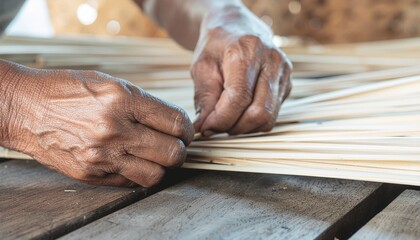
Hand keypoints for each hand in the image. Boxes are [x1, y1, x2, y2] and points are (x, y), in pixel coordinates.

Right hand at [3, 65, 193, 186]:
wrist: (25, 108)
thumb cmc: (68, 90)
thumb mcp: (110, 83)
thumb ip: (143, 104)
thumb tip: (173, 123)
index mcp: (122, 101)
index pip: (175, 122)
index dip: (187, 129)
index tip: (185, 131)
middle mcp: (114, 130)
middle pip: (171, 153)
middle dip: (180, 149)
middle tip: (176, 144)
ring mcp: (102, 156)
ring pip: (155, 175)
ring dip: (163, 166)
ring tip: (157, 155)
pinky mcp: (91, 174)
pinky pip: (130, 182)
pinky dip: (139, 174)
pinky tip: (134, 161)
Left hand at [191, 6, 291, 136]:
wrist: (236, 28)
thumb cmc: (216, 46)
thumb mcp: (202, 67)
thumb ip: (204, 98)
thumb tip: (204, 128)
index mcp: (248, 50)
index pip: (239, 97)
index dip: (221, 119)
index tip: (206, 128)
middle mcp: (272, 60)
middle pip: (260, 112)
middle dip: (234, 127)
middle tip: (215, 128)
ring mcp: (284, 72)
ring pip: (269, 117)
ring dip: (244, 128)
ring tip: (226, 121)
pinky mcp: (287, 83)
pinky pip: (273, 114)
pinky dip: (253, 122)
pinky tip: (238, 113)